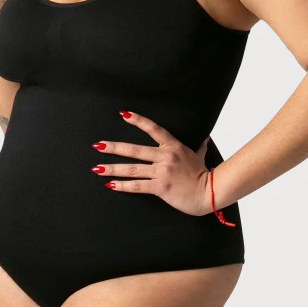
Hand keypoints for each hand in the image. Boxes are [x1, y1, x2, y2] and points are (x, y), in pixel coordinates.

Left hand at [91, 110, 210, 216]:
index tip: (123, 114)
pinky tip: (111, 185)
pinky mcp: (161, 187)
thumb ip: (198, 147)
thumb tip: (205, 138)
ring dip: (112, 168)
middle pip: (134, 150)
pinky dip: (123, 186)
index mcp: (173, 146)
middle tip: (98, 145)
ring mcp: (162, 172)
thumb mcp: (200, 156)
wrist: (210, 192)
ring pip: (132, 169)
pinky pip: (138, 186)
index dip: (138, 120)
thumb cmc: (204, 174)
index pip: (153, 129)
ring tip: (97, 168)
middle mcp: (165, 156)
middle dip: (114, 148)